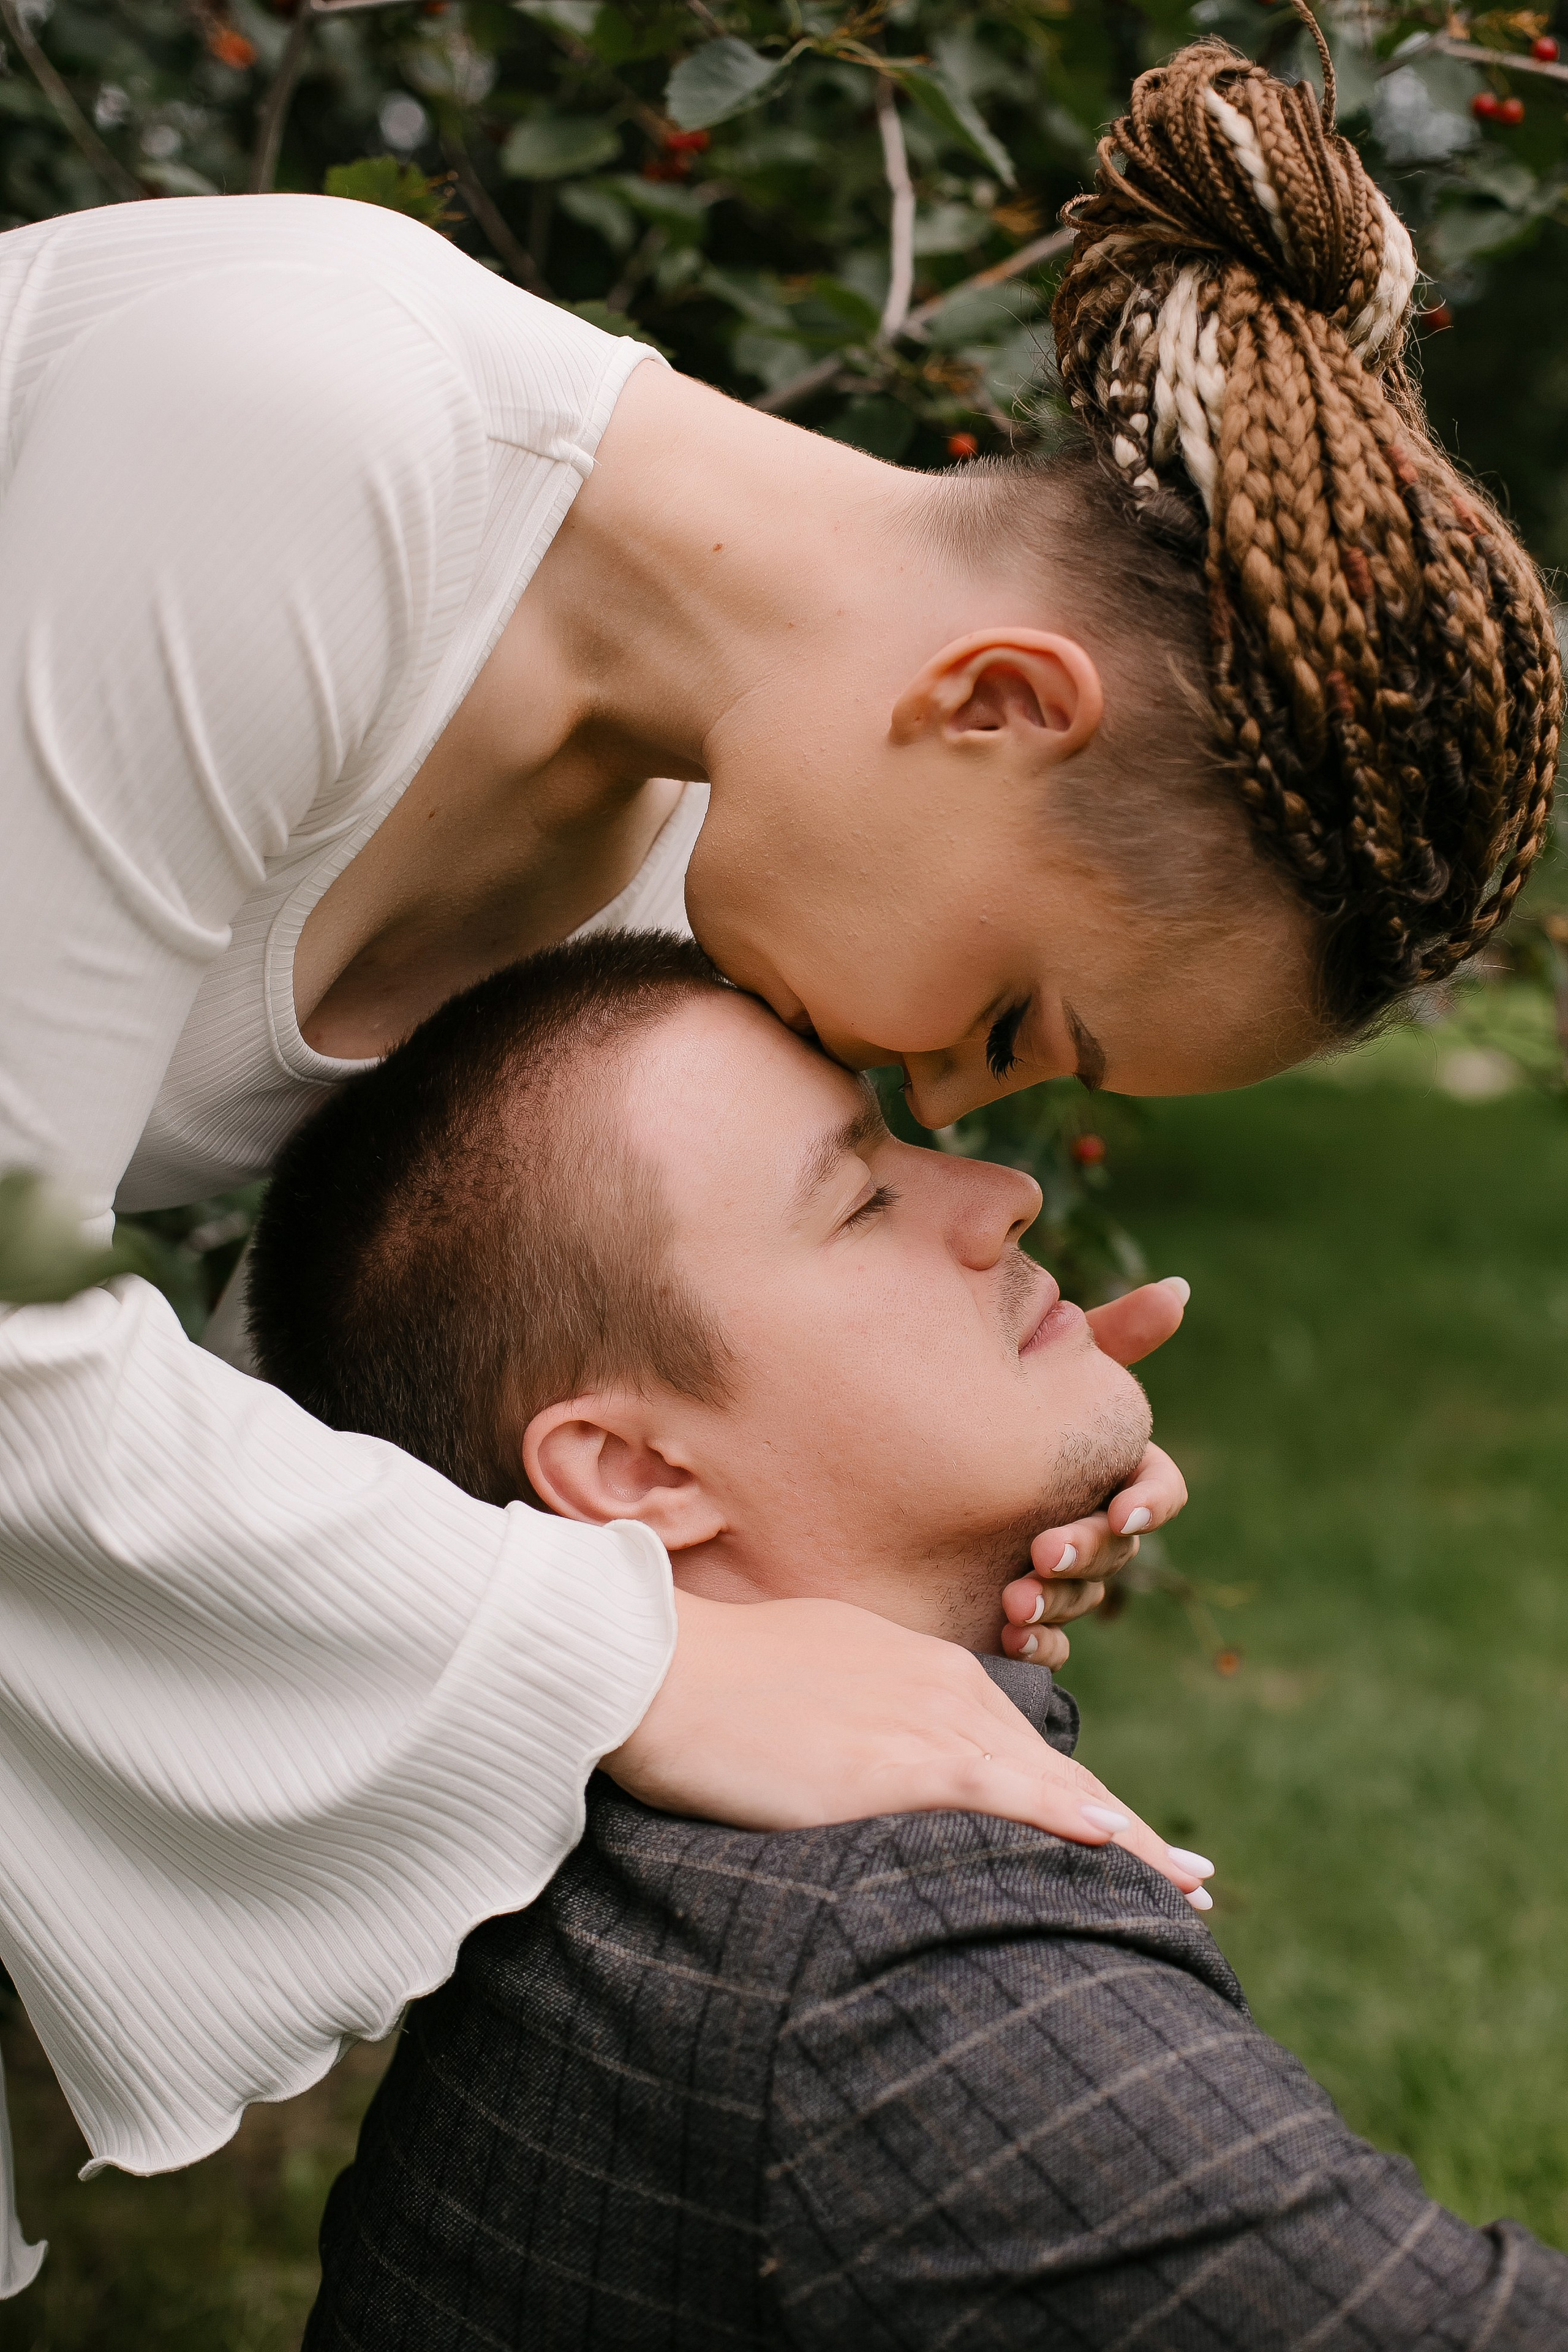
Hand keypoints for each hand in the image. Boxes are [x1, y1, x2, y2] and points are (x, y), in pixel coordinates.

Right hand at [605, 1589, 1213, 1905]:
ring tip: (1184, 1887)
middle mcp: (938, 1688)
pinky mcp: (893, 1761)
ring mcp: (920, 1721)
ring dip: (1126, 1839)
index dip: (1076, 1793)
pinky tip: (1114, 1845)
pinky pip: (1000, 1792)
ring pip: (1048, 1785)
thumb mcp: (804, 1682)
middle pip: (1052, 1768)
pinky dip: (1062, 1818)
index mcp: (917, 1669)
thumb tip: (860, 1756)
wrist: (654, 1665)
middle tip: (1191, 1878)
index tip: (1127, 1834)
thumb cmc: (709, 1678)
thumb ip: (853, 1715)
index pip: (1017, 1744)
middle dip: (1127, 1828)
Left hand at [1001, 1277, 1191, 1665]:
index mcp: (1109, 1467)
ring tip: (1014, 1603)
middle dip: (1088, 1552)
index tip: (1120, 1511)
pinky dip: (1037, 1646)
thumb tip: (1179, 1289)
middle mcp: (1092, 1523)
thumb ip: (1110, 1334)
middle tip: (1043, 1554)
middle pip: (1118, 1548)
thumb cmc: (983, 1398)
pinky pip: (1049, 1645)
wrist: (892, 1459)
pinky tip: (1009, 1640)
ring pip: (1085, 1597)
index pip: (1157, 1489)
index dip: (1146, 1504)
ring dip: (1059, 1602)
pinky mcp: (1021, 1616)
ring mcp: (1059, 1573)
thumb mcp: (1042, 1363)